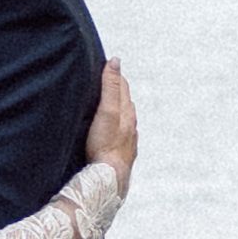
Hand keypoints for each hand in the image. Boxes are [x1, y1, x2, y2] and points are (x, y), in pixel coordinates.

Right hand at [85, 60, 141, 176]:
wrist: (110, 177)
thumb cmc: (106, 144)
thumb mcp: (107, 111)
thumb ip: (111, 87)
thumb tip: (116, 61)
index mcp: (127, 112)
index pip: (123, 87)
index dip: (115, 75)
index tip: (107, 65)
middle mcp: (131, 125)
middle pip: (125, 103)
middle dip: (118, 91)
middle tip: (108, 81)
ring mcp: (128, 141)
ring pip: (125, 120)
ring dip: (119, 110)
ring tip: (110, 106)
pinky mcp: (122, 154)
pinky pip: (122, 137)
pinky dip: (117, 128)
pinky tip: (113, 133)